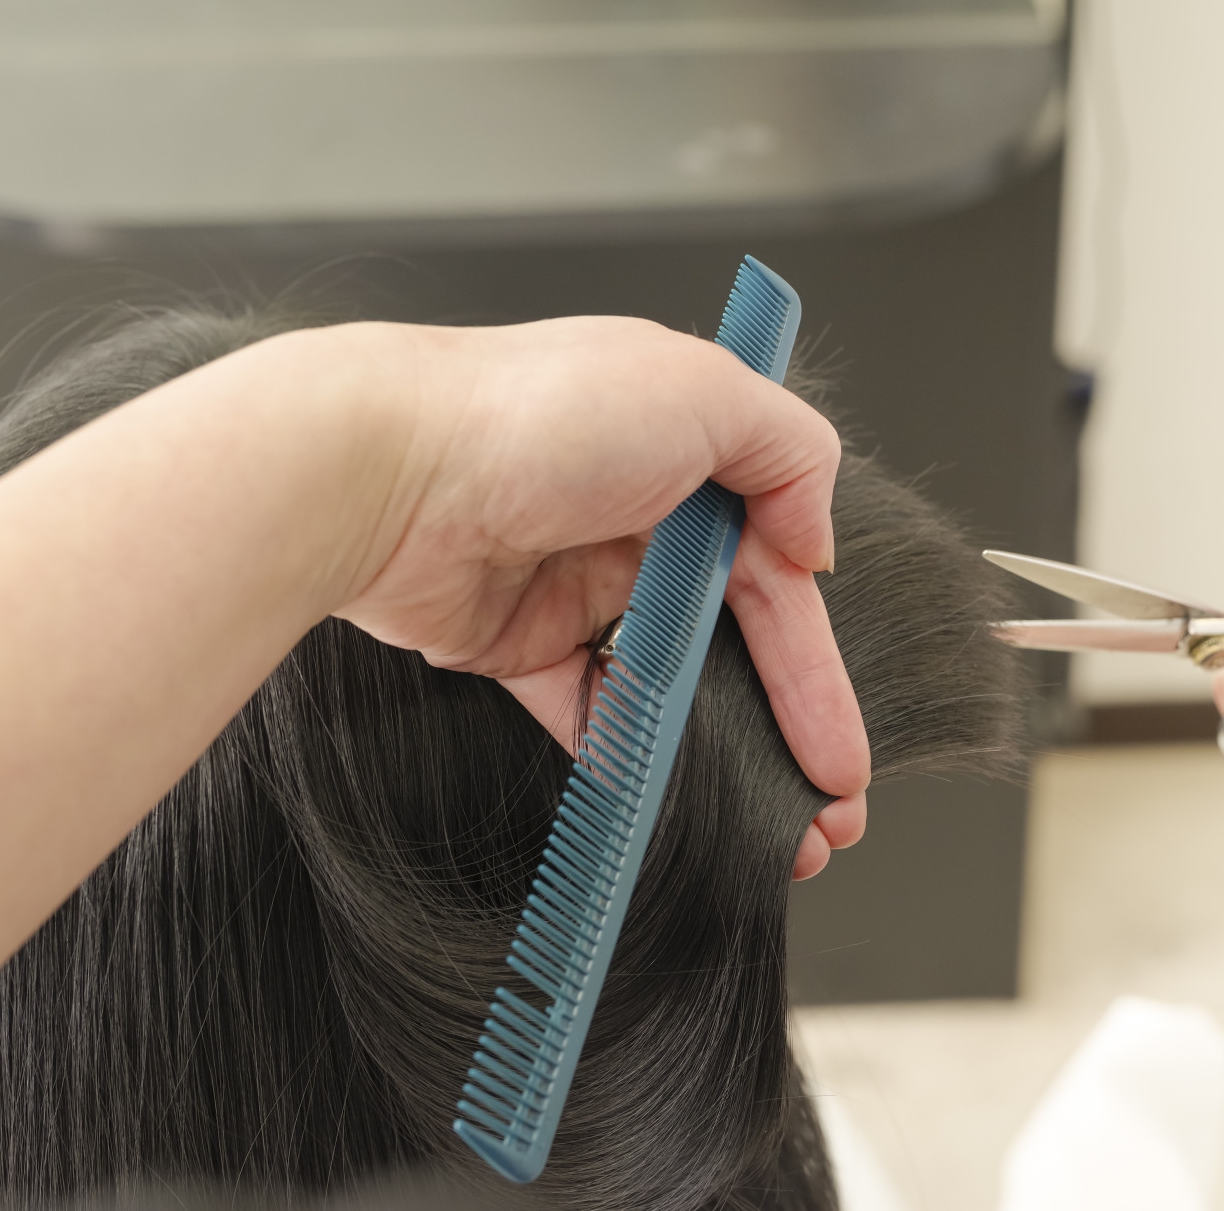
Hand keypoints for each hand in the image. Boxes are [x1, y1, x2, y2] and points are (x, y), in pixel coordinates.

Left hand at [319, 317, 869, 877]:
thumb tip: (818, 541)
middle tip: (824, 812)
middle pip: (734, 642)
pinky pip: (588, 713)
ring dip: (721, 758)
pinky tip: (671, 806)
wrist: (382, 471)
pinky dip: (631, 760)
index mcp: (690, 451)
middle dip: (785, 730)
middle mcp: (641, 515)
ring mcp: (579, 583)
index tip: (841, 750)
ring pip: (670, 686)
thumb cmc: (531, 414)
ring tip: (765, 833)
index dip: (815, 666)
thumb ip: (794, 454)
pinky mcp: (518, 641)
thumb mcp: (704, 390)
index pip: (779, 574)